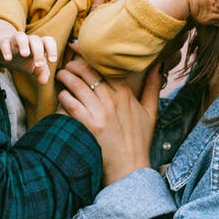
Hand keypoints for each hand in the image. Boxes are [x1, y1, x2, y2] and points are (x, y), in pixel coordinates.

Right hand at [0, 31, 57, 84]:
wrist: (7, 56)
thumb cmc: (24, 60)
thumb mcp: (35, 67)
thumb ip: (42, 73)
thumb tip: (44, 81)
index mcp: (39, 45)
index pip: (48, 41)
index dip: (52, 49)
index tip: (52, 60)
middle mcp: (28, 41)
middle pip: (35, 39)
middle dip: (38, 51)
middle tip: (38, 64)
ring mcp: (15, 41)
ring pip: (20, 36)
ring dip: (23, 44)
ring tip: (25, 54)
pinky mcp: (3, 44)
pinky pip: (4, 43)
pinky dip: (6, 50)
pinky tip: (8, 59)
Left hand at [56, 56, 160, 185]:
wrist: (129, 169)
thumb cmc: (139, 141)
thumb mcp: (151, 113)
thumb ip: (153, 88)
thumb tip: (158, 66)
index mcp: (126, 94)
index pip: (106, 68)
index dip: (90, 57)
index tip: (80, 50)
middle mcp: (113, 100)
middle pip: (89, 73)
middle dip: (74, 65)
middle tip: (67, 63)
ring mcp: (101, 113)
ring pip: (78, 85)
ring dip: (66, 77)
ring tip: (60, 75)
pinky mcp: (89, 125)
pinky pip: (71, 104)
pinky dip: (64, 96)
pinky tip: (61, 95)